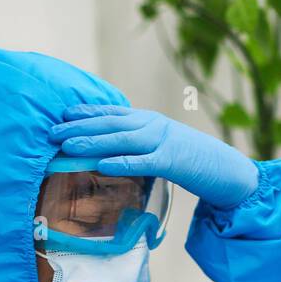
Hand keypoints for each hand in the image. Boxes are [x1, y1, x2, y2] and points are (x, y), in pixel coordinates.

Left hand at [50, 106, 258, 209]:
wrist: (228, 169)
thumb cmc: (194, 162)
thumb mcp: (163, 147)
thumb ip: (141, 145)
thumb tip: (114, 154)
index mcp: (150, 121)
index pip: (113, 113)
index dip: (86, 113)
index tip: (62, 115)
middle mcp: (153, 125)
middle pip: (110, 123)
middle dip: (79, 127)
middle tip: (52, 132)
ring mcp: (163, 142)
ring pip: (121, 139)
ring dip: (92, 142)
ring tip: (67, 146)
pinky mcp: (172, 161)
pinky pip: (142, 162)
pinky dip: (121, 163)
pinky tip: (102, 165)